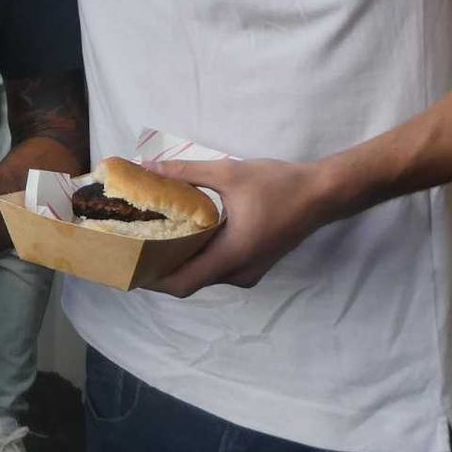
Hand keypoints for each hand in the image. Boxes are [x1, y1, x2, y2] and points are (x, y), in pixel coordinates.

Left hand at [144, 157, 334, 296]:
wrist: (323, 194)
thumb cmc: (279, 184)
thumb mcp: (229, 172)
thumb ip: (187, 172)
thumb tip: (149, 168)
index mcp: (231, 257)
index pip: (182, 283)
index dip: (152, 279)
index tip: (128, 265)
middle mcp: (239, 273)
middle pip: (190, 280)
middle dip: (160, 268)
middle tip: (134, 246)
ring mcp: (249, 272)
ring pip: (205, 275)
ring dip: (180, 261)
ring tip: (153, 238)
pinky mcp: (254, 265)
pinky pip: (218, 268)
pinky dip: (198, 257)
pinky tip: (184, 235)